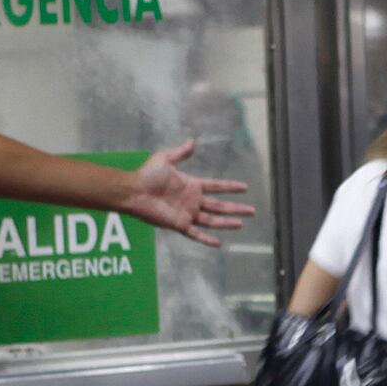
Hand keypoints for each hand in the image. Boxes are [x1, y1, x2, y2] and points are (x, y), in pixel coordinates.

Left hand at [120, 140, 251, 247]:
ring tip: (241, 223)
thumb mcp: (165, 159)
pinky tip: (218, 243)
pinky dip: (206, 239)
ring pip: (212, 220)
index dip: (230, 187)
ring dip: (227, 222)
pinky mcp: (179, 224)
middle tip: (252, 210)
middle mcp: (192, 201)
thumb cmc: (147, 174)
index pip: (216, 186)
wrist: (135, 191)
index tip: (244, 188)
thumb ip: (180, 153)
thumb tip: (192, 142)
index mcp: (191, 185)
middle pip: (219, 206)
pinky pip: (195, 234)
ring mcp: (187, 214)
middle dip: (236, 208)